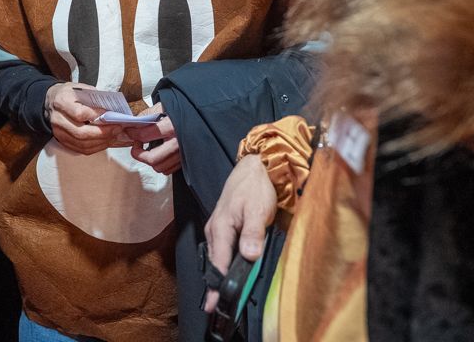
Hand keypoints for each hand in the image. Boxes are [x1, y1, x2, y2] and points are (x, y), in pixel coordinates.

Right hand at [45, 83, 125, 154]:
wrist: (49, 102)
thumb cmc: (69, 94)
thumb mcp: (80, 88)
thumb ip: (95, 98)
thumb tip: (112, 109)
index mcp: (62, 102)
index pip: (79, 113)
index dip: (96, 116)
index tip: (110, 114)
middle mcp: (58, 120)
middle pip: (81, 132)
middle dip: (102, 133)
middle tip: (117, 128)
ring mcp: (59, 133)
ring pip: (82, 144)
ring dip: (101, 142)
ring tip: (114, 136)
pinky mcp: (63, 141)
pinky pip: (80, 149)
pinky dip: (95, 147)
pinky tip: (105, 142)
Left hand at [126, 104, 181, 174]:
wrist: (201, 113)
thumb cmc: (184, 108)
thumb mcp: (165, 106)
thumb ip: (148, 114)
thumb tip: (133, 123)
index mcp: (172, 126)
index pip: (145, 135)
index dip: (132, 134)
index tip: (129, 132)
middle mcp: (179, 142)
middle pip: (152, 158)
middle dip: (139, 154)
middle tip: (136, 146)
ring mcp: (184, 152)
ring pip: (160, 167)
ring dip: (150, 160)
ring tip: (147, 150)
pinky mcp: (187, 159)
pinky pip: (169, 169)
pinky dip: (161, 164)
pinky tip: (159, 153)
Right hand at [203, 154, 275, 312]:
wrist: (254, 167)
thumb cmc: (255, 187)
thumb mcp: (258, 209)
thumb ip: (253, 233)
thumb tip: (250, 255)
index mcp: (221, 228)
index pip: (218, 263)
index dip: (218, 285)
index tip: (215, 304)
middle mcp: (215, 231)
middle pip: (215, 263)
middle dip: (217, 285)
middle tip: (221, 306)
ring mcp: (218, 229)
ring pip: (218, 257)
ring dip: (222, 275)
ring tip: (225, 295)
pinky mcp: (224, 228)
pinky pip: (223, 250)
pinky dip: (226, 263)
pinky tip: (232, 272)